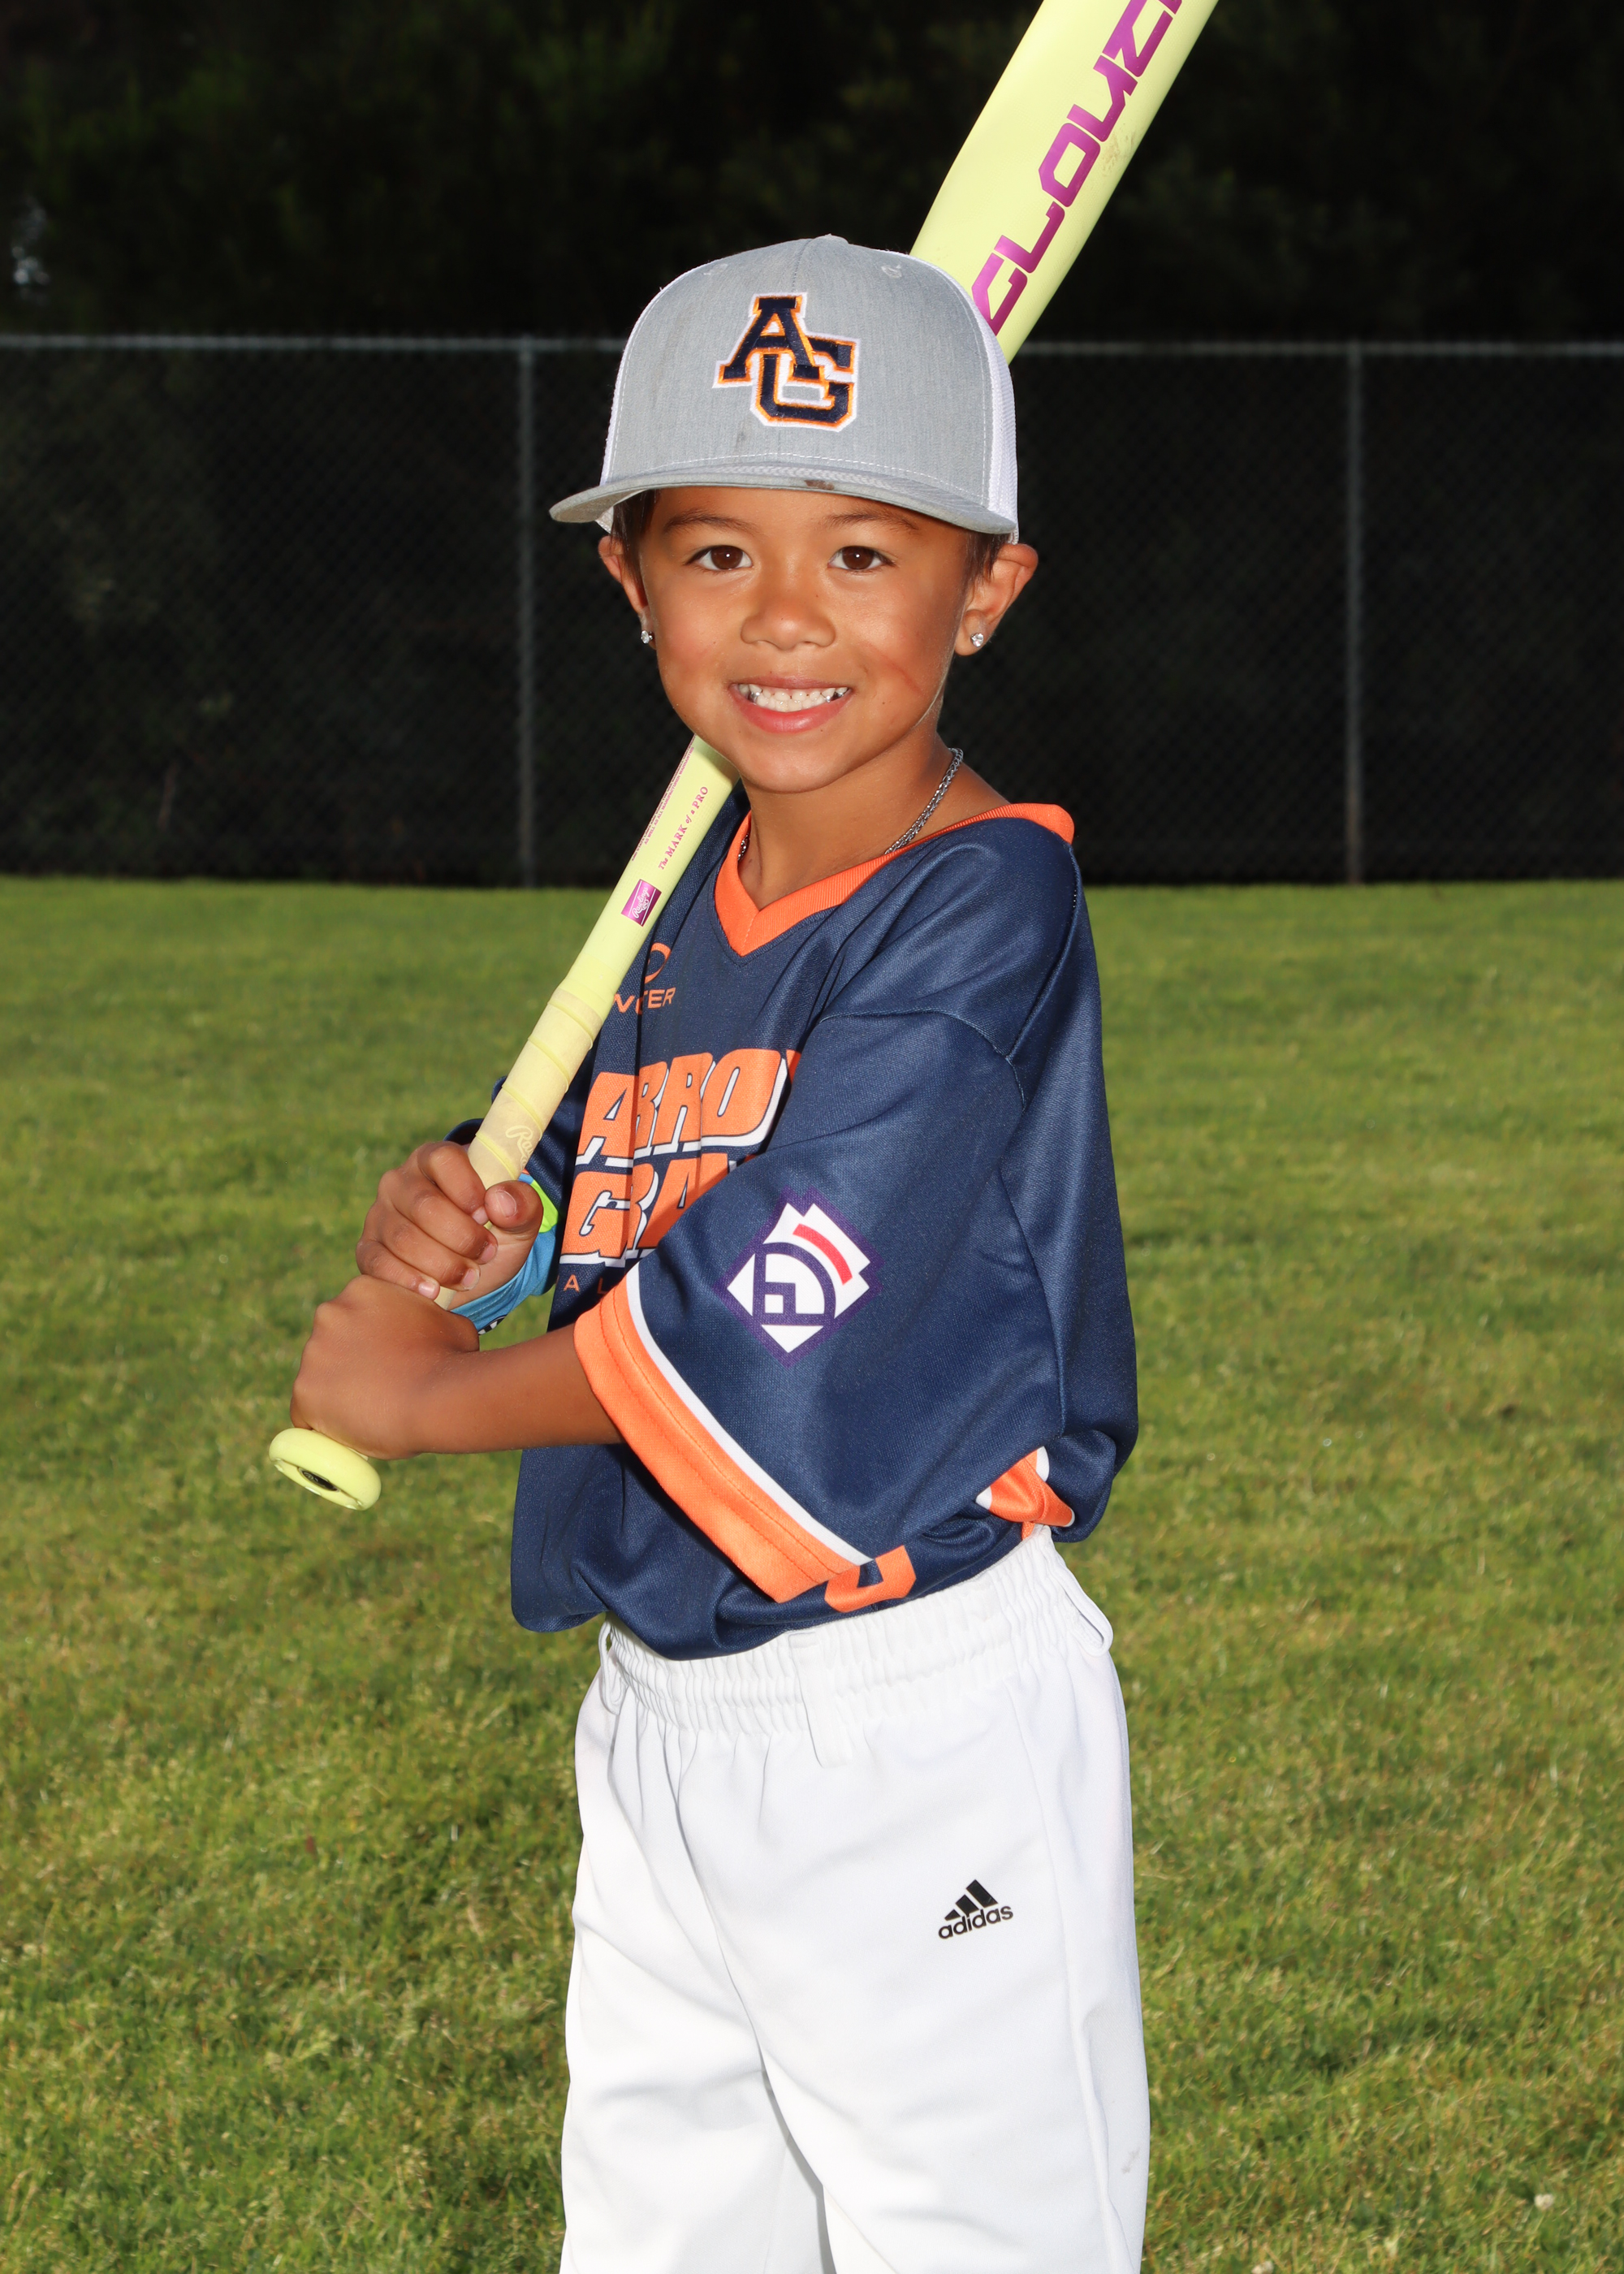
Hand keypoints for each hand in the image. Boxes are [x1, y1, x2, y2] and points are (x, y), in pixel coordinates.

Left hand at [290, 1275, 478, 1458]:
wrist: (438, 1396)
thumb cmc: (452, 1359)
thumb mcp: (448, 1323)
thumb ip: (427, 1320)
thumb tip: (432, 1331)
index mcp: (361, 1291)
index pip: (353, 1319)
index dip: (368, 1344)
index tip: (386, 1362)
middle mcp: (329, 1313)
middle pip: (330, 1346)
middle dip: (348, 1366)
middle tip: (379, 1389)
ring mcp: (313, 1352)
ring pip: (317, 1380)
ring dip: (336, 1395)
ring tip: (372, 1412)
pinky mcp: (304, 1391)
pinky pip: (305, 1414)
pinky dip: (323, 1424)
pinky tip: (350, 1430)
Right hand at [358, 1141, 546, 1302]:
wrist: (473, 1270)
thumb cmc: (495, 1233)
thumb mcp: (520, 1221)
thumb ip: (523, 1205)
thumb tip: (498, 1202)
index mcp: (436, 1159)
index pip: (443, 1159)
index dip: (467, 1189)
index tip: (486, 1216)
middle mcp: (401, 1181)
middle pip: (424, 1205)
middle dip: (461, 1237)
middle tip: (486, 1254)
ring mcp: (380, 1214)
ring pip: (403, 1238)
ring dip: (441, 1263)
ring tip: (469, 1276)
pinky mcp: (368, 1247)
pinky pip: (377, 1262)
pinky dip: (407, 1280)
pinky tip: (433, 1291)